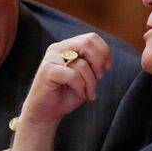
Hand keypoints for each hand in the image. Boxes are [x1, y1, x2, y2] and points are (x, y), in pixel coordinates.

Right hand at [10, 33, 111, 150]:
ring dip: (91, 82)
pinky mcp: (48, 71)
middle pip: (87, 43)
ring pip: (82, 63)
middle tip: (98, 78)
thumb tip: (105, 59)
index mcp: (67, 46)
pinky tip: (79, 94)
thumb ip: (93, 64)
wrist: (45, 112)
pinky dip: (81, 87)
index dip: (104, 52)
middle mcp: (58, 48)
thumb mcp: (85, 76)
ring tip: (88, 93)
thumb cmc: (65, 95)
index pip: (91, 37)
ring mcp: (51, 58)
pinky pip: (73, 75)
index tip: (106, 69)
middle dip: (99, 63)